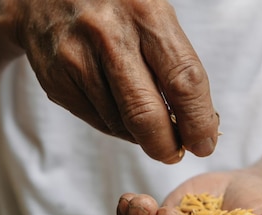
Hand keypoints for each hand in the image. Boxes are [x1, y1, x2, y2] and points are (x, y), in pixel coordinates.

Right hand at [10, 0, 218, 162]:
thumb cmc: (116, 9)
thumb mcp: (153, 16)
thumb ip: (177, 64)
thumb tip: (199, 124)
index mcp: (147, 15)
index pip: (184, 82)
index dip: (198, 121)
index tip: (204, 143)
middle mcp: (110, 36)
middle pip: (146, 115)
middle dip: (167, 146)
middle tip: (176, 153)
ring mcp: (77, 59)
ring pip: (120, 124)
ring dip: (140, 135)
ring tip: (147, 122)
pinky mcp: (56, 80)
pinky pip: (96, 121)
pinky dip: (115, 125)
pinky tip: (118, 107)